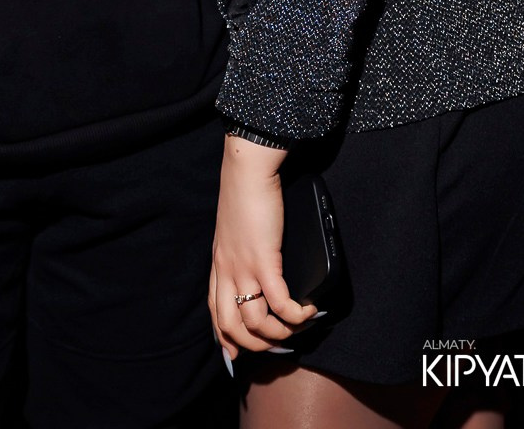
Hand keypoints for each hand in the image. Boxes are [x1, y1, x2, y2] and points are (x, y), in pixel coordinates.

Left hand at [210, 134, 316, 362]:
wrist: (247, 169)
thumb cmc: (243, 192)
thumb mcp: (231, 227)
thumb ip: (237, 248)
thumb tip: (252, 262)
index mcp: (219, 263)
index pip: (215, 311)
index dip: (225, 338)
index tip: (235, 354)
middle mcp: (227, 270)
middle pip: (232, 326)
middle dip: (254, 344)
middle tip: (276, 344)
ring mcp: (244, 267)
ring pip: (256, 322)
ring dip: (279, 332)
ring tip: (296, 326)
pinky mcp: (264, 259)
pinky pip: (279, 301)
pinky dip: (295, 314)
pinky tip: (308, 310)